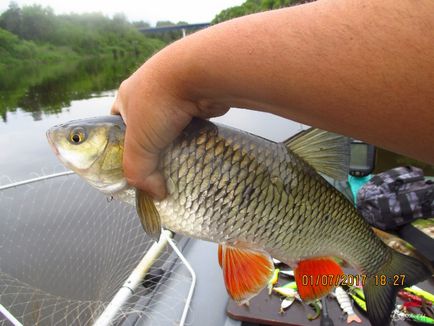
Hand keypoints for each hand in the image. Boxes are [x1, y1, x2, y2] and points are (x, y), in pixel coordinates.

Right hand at [111, 50, 228, 199]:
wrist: (200, 74)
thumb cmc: (159, 103)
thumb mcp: (139, 143)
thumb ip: (139, 171)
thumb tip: (154, 193)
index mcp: (126, 98)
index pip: (116, 125)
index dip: (120, 146)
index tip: (130, 164)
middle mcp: (149, 92)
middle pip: (146, 128)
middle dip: (152, 148)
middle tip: (157, 168)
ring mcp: (174, 94)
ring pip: (171, 126)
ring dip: (174, 143)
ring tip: (178, 162)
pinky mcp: (195, 99)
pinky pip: (190, 123)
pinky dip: (192, 136)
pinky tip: (195, 149)